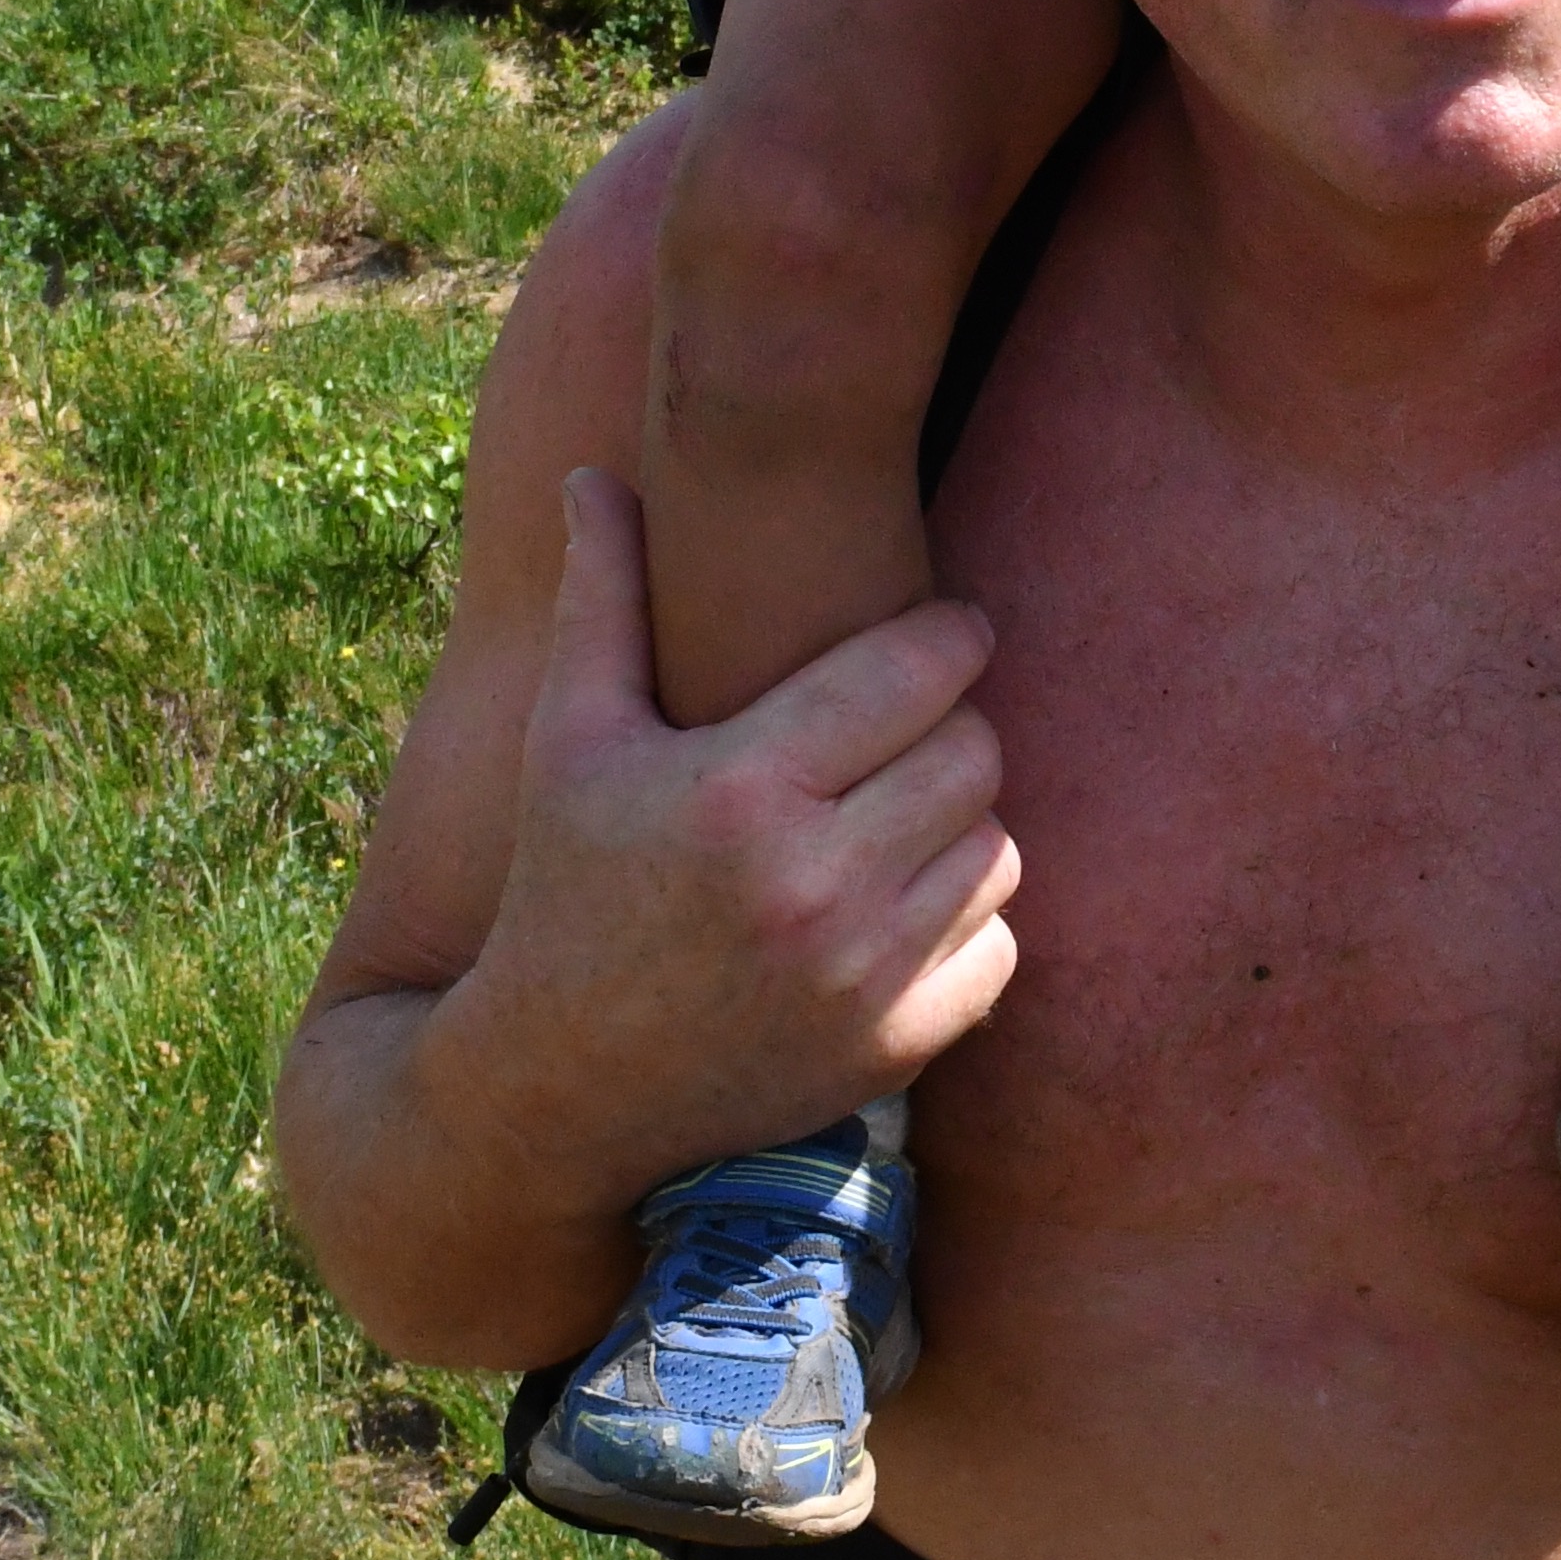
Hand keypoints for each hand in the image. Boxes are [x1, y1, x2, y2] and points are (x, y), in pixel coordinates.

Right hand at [441, 472, 1019, 1208]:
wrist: (560, 1087)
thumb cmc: (566, 888)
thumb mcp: (568, 739)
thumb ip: (601, 598)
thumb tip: (592, 472)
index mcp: (740, 789)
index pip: (918, 669)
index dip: (947, 636)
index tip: (941, 632)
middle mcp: (813, 884)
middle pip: (975, 751)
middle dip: (951, 726)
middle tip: (909, 727)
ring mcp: (862, 977)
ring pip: (999, 845)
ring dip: (961, 821)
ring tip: (898, 812)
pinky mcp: (896, 1047)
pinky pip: (1001, 943)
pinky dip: (966, 918)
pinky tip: (899, 903)